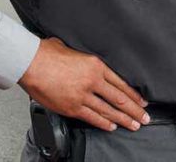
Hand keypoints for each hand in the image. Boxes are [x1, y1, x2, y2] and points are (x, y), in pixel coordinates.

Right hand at [18, 37, 149, 131]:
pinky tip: (113, 126)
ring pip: (109, 111)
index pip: (122, 83)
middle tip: (145, 117)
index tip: (143, 101)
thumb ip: (87, 58)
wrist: (30, 62)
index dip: (134, 95)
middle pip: (120, 99)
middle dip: (135, 110)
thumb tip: (89, 61)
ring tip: (134, 125)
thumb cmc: (48, 53)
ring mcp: (82, 96)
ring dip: (124, 119)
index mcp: (97, 65)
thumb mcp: (76, 48)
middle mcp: (93, 81)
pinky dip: (104, 123)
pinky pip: (92, 117)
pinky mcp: (71, 107)